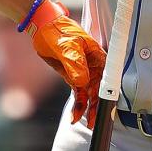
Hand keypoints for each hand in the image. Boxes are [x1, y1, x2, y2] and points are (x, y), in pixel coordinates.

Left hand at [25, 0, 105, 127]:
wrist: (42, 26)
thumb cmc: (57, 30)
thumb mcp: (66, 45)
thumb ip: (74, 63)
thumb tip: (82, 81)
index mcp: (98, 56)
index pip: (108, 78)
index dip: (109, 93)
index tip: (108, 108)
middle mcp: (94, 66)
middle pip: (100, 90)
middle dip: (98, 106)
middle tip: (95, 122)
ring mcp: (84, 72)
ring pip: (90, 94)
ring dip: (88, 109)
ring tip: (86, 123)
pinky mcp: (73, 76)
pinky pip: (78, 93)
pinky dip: (78, 105)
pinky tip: (75, 116)